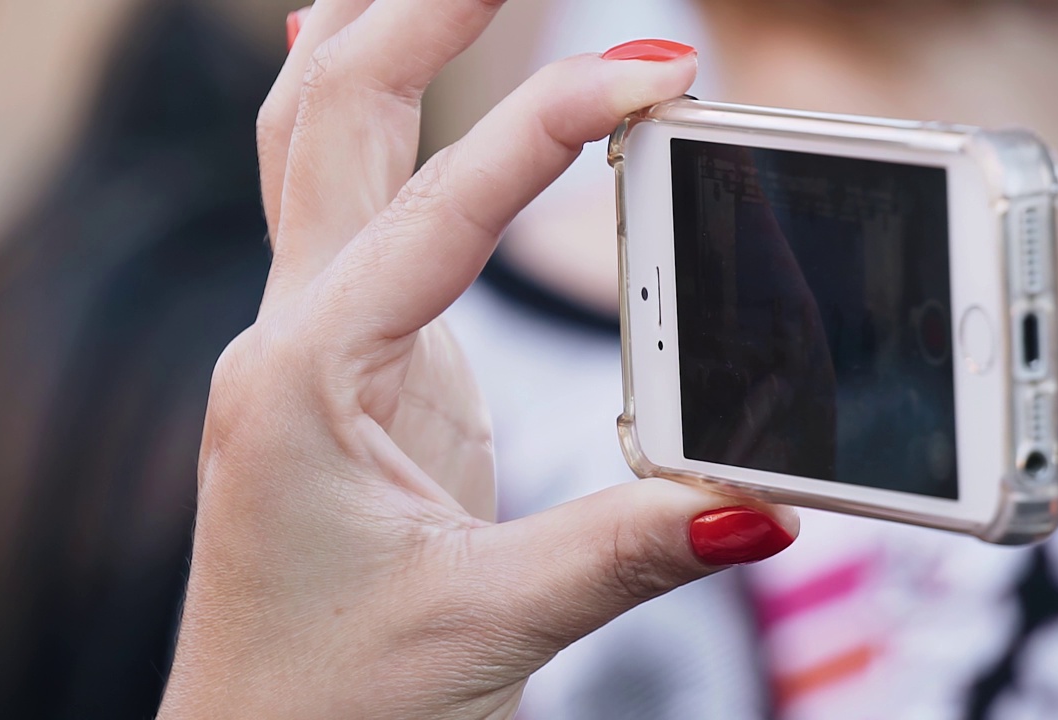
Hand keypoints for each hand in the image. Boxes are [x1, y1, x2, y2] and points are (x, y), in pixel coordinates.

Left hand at [157, 4, 798, 717]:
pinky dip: (369, 120)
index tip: (661, 74)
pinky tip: (391, 77)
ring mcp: (312, 343)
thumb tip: (765, 501)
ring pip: (314, 145)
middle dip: (422, 15)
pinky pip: (343, 206)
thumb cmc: (337, 702)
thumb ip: (630, 550)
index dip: (557, 129)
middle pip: (332, 118)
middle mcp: (292, 339)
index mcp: (308, 382)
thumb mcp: (492, 623)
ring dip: (377, 44)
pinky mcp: (348, 366)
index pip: (440, 211)